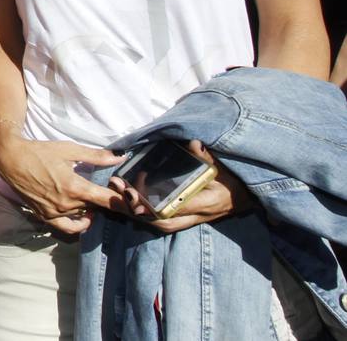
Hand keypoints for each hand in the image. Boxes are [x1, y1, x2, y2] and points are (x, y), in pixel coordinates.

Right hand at [0, 135, 124, 234]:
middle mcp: (67, 204)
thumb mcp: (69, 150)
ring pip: (83, 215)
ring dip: (90, 209)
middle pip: (97, 208)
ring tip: (90, 197)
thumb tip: (120, 158)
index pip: (108, 201)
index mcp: (75, 186)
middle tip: (108, 191)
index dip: (124, 203)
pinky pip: (68, 228)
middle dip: (104, 201)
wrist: (11, 159)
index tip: (136, 205)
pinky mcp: (46, 217)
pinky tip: (83, 216)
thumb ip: (96, 156)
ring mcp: (55, 213)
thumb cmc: (40, 152)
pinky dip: (78, 225)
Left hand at [108, 140, 251, 232]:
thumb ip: (208, 157)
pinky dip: (146, 214)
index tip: (132, 193)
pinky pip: (163, 221)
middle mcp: (197, 215)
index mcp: (206, 203)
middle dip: (138, 209)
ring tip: (118, 194)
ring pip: (160, 224)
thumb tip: (194, 143)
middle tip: (118, 190)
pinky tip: (129, 201)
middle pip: (162, 221)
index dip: (152, 205)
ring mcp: (192, 219)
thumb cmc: (236, 180)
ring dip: (139, 212)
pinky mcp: (187, 219)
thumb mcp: (225, 167)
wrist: (249, 198)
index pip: (175, 208)